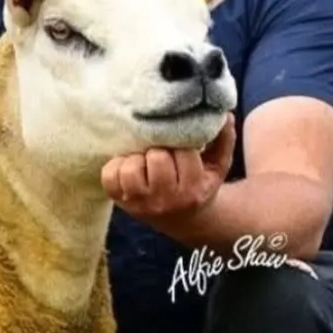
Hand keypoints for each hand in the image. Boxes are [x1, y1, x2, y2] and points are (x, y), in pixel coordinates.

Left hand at [100, 113, 236, 229]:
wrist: (181, 218)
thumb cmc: (199, 183)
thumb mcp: (217, 164)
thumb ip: (223, 139)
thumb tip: (223, 114)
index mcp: (193, 189)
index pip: (183, 153)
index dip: (181, 142)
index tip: (181, 144)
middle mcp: (165, 200)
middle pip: (156, 158)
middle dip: (159, 149)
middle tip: (161, 151)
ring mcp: (139, 203)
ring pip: (131, 169)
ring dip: (137, 159)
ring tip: (144, 160)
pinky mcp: (119, 202)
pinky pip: (109, 176)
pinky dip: (116, 166)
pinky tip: (128, 166)